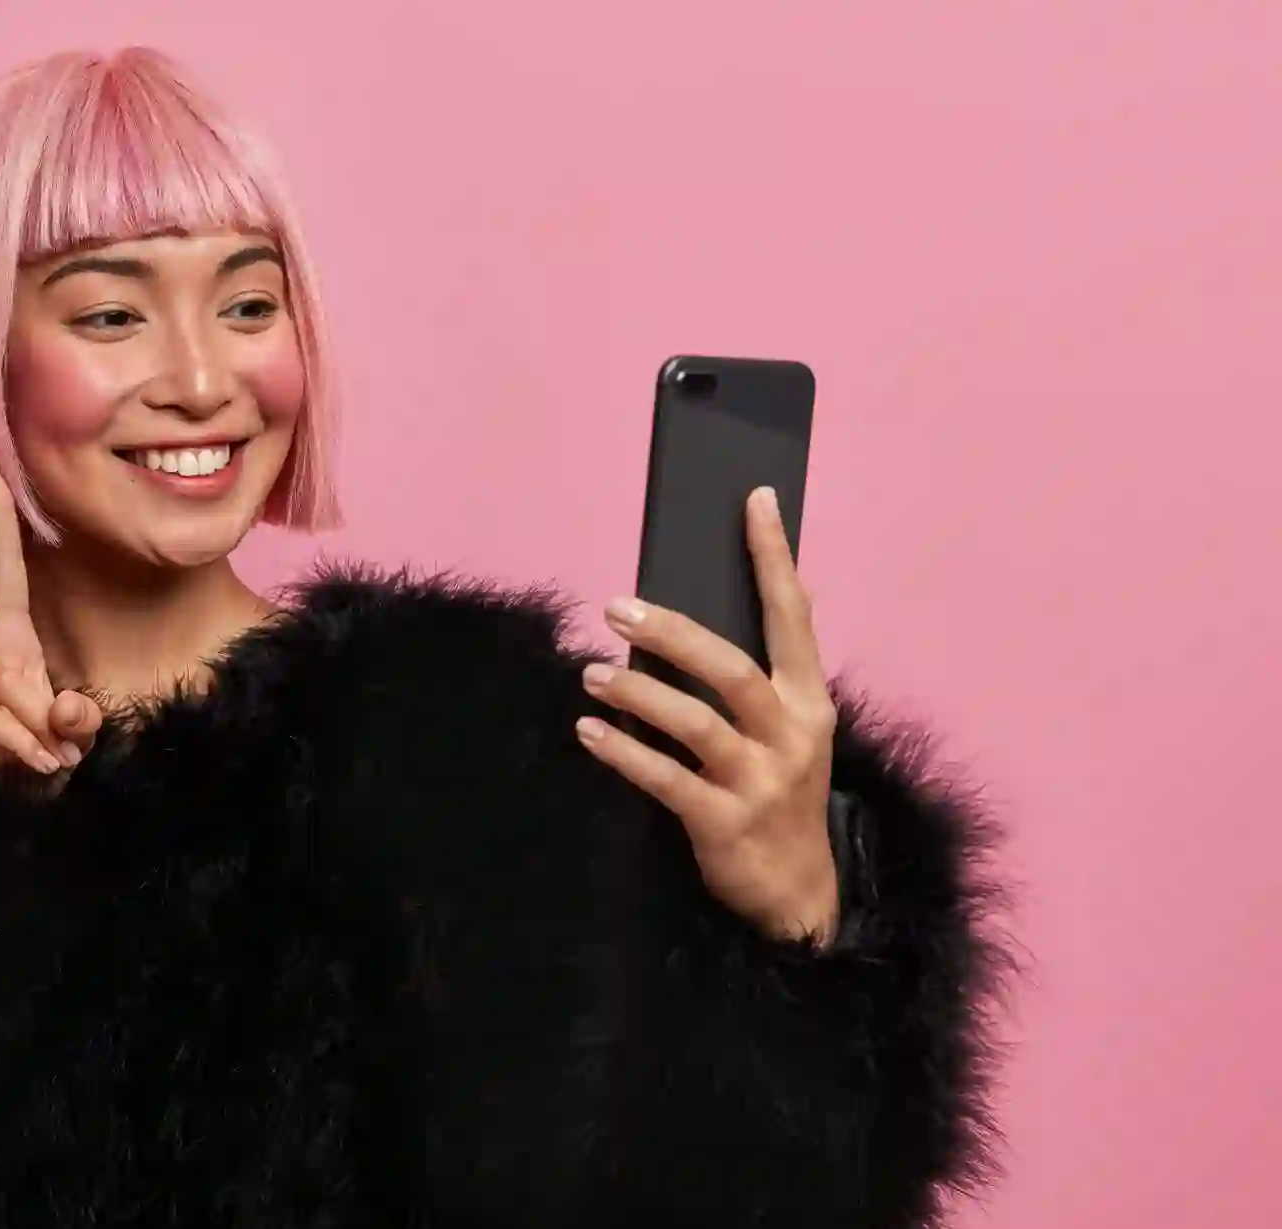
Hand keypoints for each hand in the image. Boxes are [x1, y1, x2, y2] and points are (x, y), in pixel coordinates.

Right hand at [0, 460, 100, 794]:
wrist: (9, 809)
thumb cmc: (38, 758)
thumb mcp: (73, 735)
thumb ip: (78, 719)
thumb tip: (62, 711)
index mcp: (9, 637)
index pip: (6, 568)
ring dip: (32, 721)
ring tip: (52, 757)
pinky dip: (18, 742)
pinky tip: (37, 765)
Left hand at [575, 487, 841, 945]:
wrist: (799, 895)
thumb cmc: (778, 792)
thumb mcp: (791, 729)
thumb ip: (766, 673)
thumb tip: (746, 603)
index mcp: (808, 701)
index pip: (794, 615)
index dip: (774, 557)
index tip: (754, 500)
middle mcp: (792, 734)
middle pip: (731, 669)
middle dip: (673, 632)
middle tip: (616, 607)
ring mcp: (761, 782)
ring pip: (697, 724)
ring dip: (637, 694)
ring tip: (592, 673)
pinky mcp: (726, 824)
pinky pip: (667, 782)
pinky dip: (624, 755)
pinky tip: (588, 733)